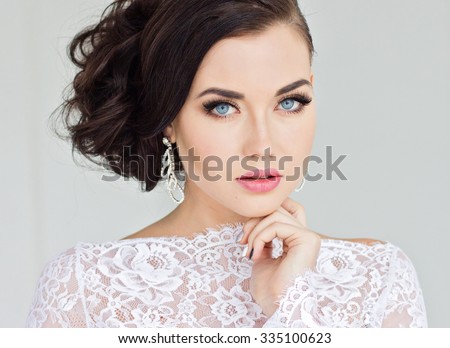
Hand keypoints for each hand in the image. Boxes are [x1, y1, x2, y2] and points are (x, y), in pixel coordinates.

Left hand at [239, 197, 321, 316]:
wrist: (276, 306)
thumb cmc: (269, 288)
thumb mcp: (262, 255)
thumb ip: (263, 236)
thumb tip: (255, 221)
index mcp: (296, 240)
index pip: (282, 210)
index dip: (261, 215)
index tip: (244, 235)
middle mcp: (306, 236)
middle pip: (277, 209)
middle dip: (254, 222)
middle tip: (242, 242)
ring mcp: (308, 237)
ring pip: (275, 215)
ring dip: (255, 232)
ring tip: (249, 251)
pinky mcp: (307, 240)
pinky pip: (276, 226)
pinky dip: (260, 237)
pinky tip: (255, 254)